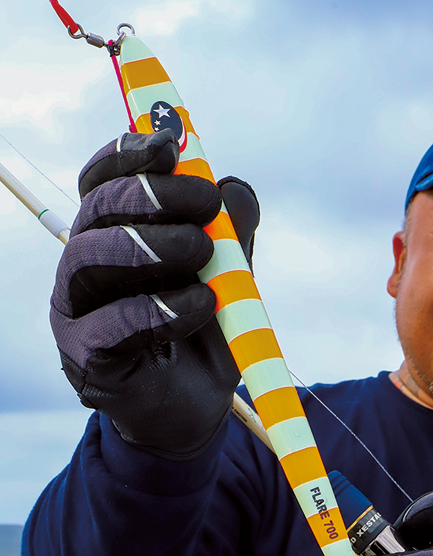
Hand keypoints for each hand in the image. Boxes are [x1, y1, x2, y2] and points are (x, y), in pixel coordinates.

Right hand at [50, 129, 259, 459]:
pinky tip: (200, 304)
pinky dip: (159, 310)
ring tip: (203, 254)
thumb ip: (232, 236)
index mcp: (110, 236)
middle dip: (151, 195)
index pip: (101, 181)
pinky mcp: (87, 358)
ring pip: (90, 258)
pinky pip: (111, 324)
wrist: (194, 412)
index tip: (170, 143)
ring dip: (151, 246)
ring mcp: (76, 313)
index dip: (128, 154)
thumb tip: (233, 189)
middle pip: (97, 211)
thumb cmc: (203, 337)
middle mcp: (83, 268)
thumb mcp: (230, 279)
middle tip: (204, 202)